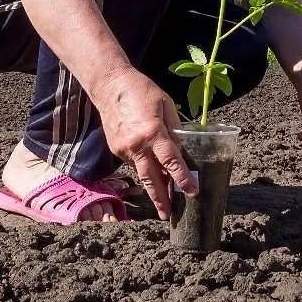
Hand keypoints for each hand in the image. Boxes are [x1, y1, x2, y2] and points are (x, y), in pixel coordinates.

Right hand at [92, 66, 196, 219]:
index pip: (171, 161)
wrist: (109, 86)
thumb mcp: (166, 105)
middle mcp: (136, 145)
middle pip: (151, 178)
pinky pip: (134, 163)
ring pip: (142, 172)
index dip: (182, 178)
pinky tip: (151, 168)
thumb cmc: (142, 90)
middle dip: (160, 199)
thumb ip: (174, 129)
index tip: (192, 191)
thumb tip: (181, 149)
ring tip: (164, 200)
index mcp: (152, 132)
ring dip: (153, 186)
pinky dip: (144, 167)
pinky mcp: (115, 150)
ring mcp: (123, 149)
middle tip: (167, 215)